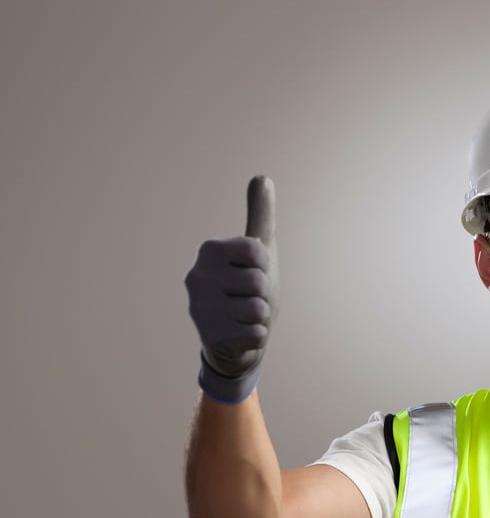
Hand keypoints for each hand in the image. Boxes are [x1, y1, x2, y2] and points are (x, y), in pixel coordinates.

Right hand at [185, 176, 279, 403]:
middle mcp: (196, 276)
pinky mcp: (208, 336)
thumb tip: (262, 176)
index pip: (259, 252)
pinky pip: (255, 334)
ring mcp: (199, 307)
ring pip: (258, 309)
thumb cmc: (248, 291)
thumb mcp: (260, 251)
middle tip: (248, 300)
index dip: (265, 267)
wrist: (236, 341)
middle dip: (264, 295)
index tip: (251, 273)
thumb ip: (260, 214)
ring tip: (243, 318)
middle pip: (259, 281)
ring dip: (260, 317)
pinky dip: (255, 337)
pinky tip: (239, 335)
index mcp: (210, 250)